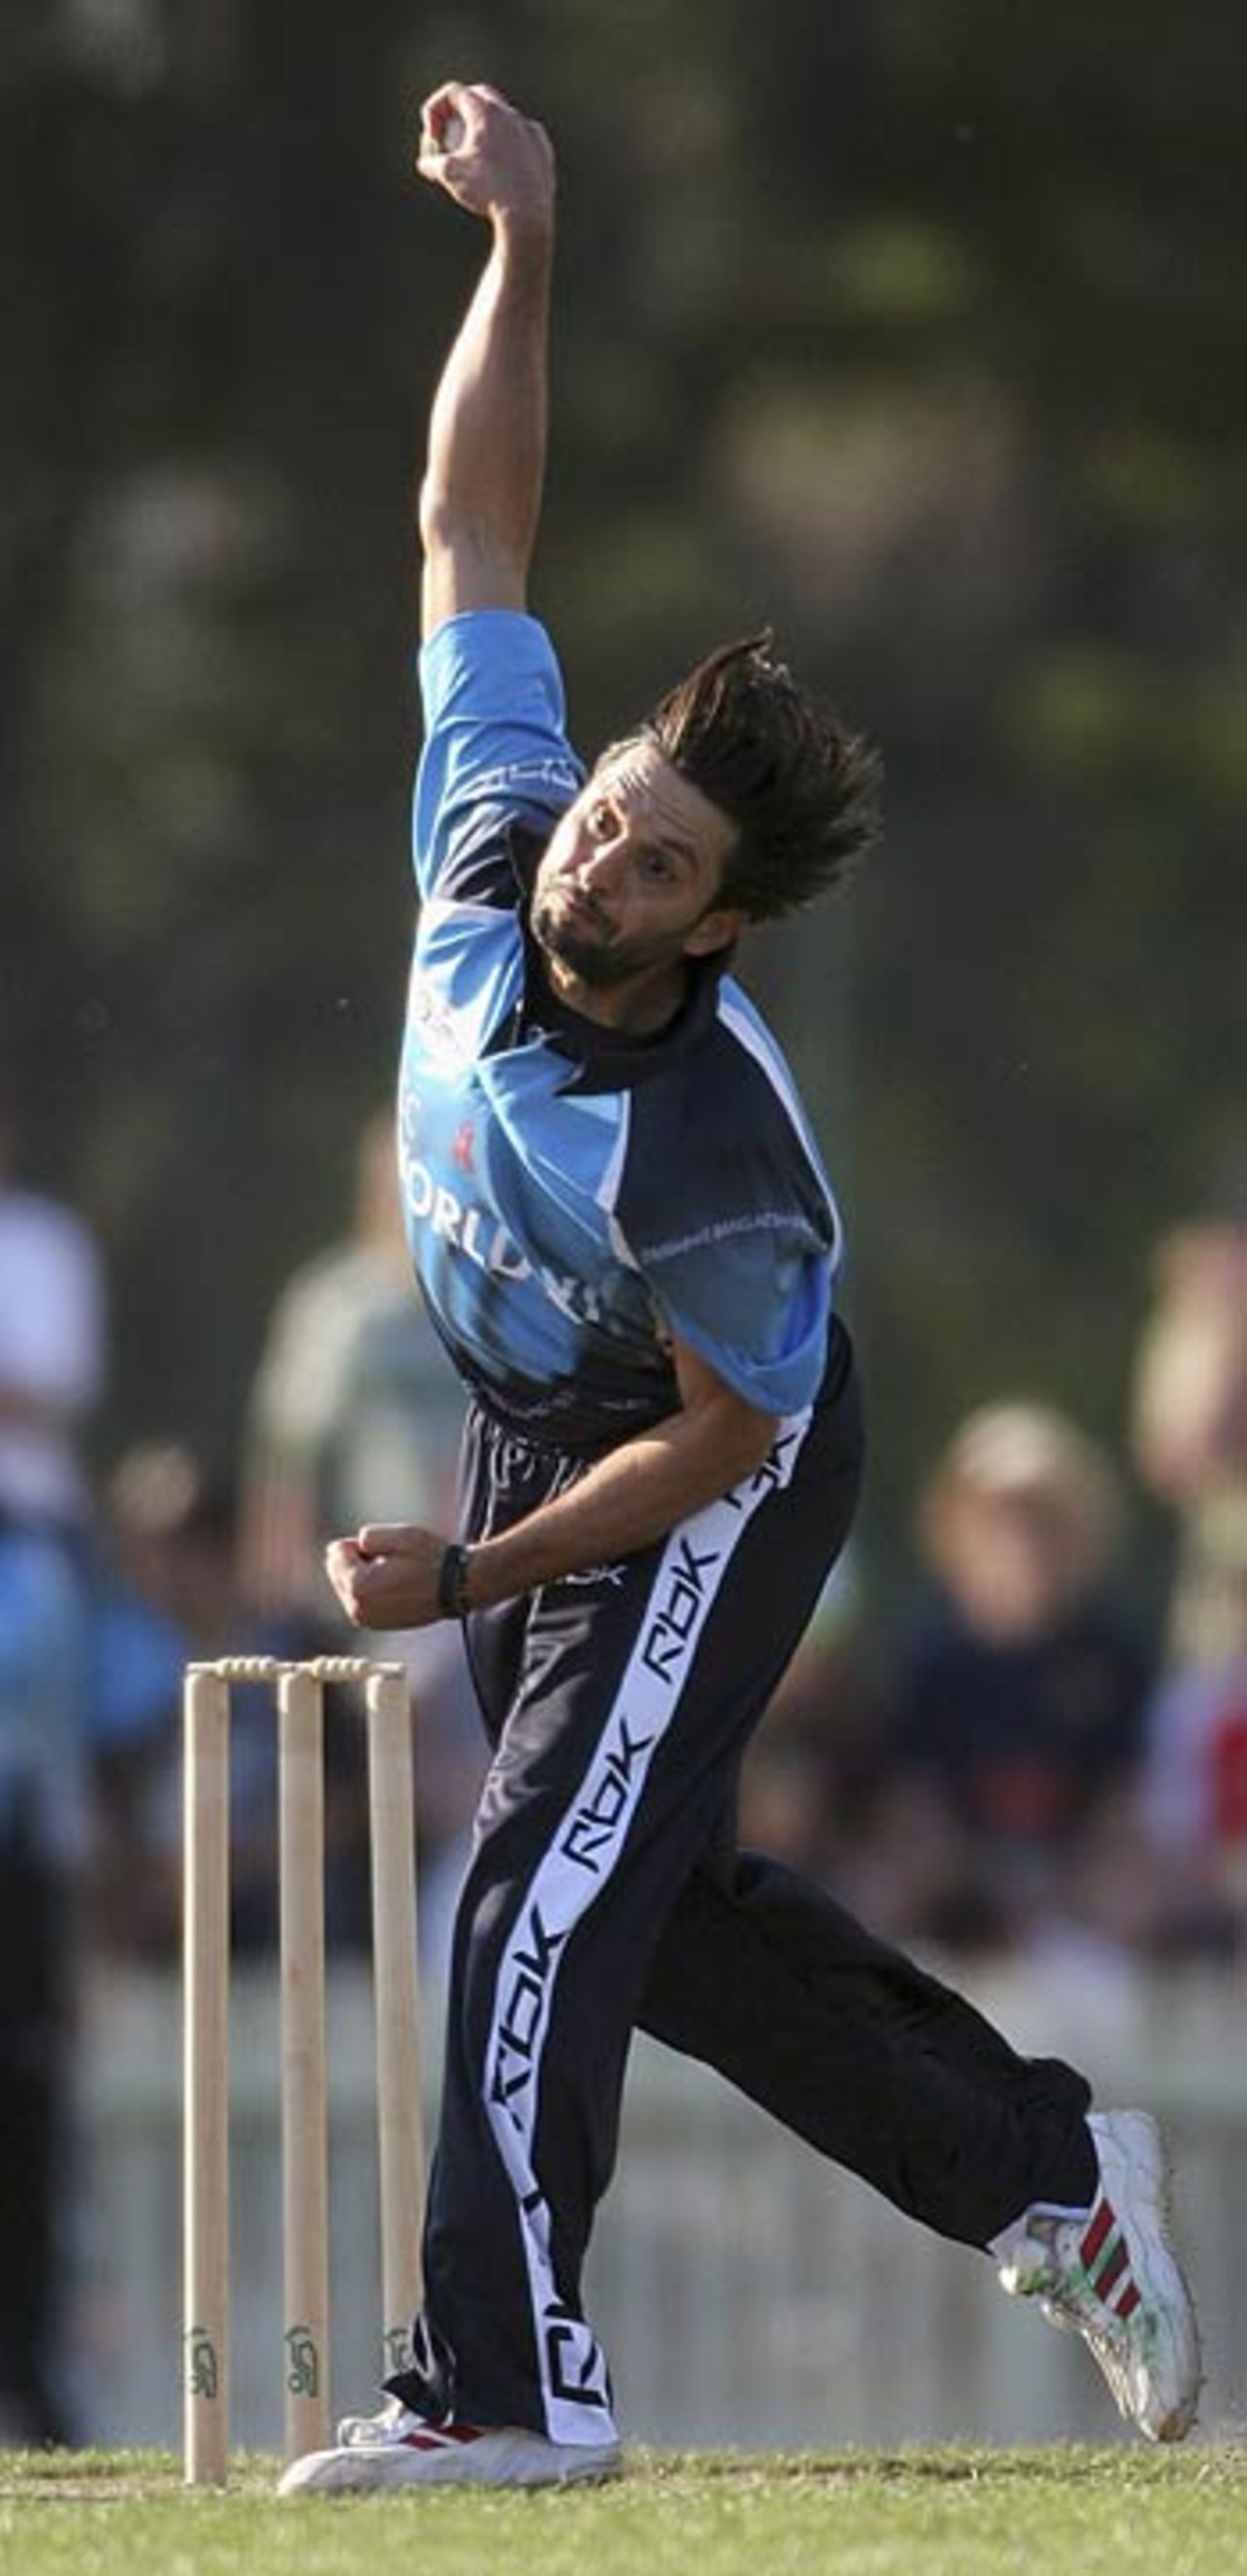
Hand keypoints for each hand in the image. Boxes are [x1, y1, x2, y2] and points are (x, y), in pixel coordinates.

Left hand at [325, 1522, 448, 1629]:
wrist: (457, 1587)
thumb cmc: (430, 1559)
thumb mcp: (398, 1535)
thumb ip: (364, 1537)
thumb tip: (346, 1549)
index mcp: (358, 1586)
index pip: (337, 1552)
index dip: (361, 1543)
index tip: (387, 1549)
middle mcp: (357, 1608)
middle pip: (336, 1571)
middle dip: (356, 1561)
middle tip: (391, 1561)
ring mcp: (366, 1620)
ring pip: (348, 1586)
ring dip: (364, 1576)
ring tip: (396, 1575)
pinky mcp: (376, 1625)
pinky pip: (361, 1599)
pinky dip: (372, 1590)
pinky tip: (397, 1587)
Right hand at [416, 81, 553, 227]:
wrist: (526, 215)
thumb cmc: (487, 191)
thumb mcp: (450, 176)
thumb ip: (432, 163)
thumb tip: (426, 164)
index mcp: (486, 112)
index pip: (454, 92)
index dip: (436, 108)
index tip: (432, 135)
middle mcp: (510, 114)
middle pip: (479, 96)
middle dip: (460, 110)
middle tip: (450, 133)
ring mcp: (529, 130)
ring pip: (503, 117)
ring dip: (485, 128)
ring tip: (476, 153)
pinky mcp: (542, 149)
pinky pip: (522, 138)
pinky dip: (507, 145)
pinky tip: (502, 165)